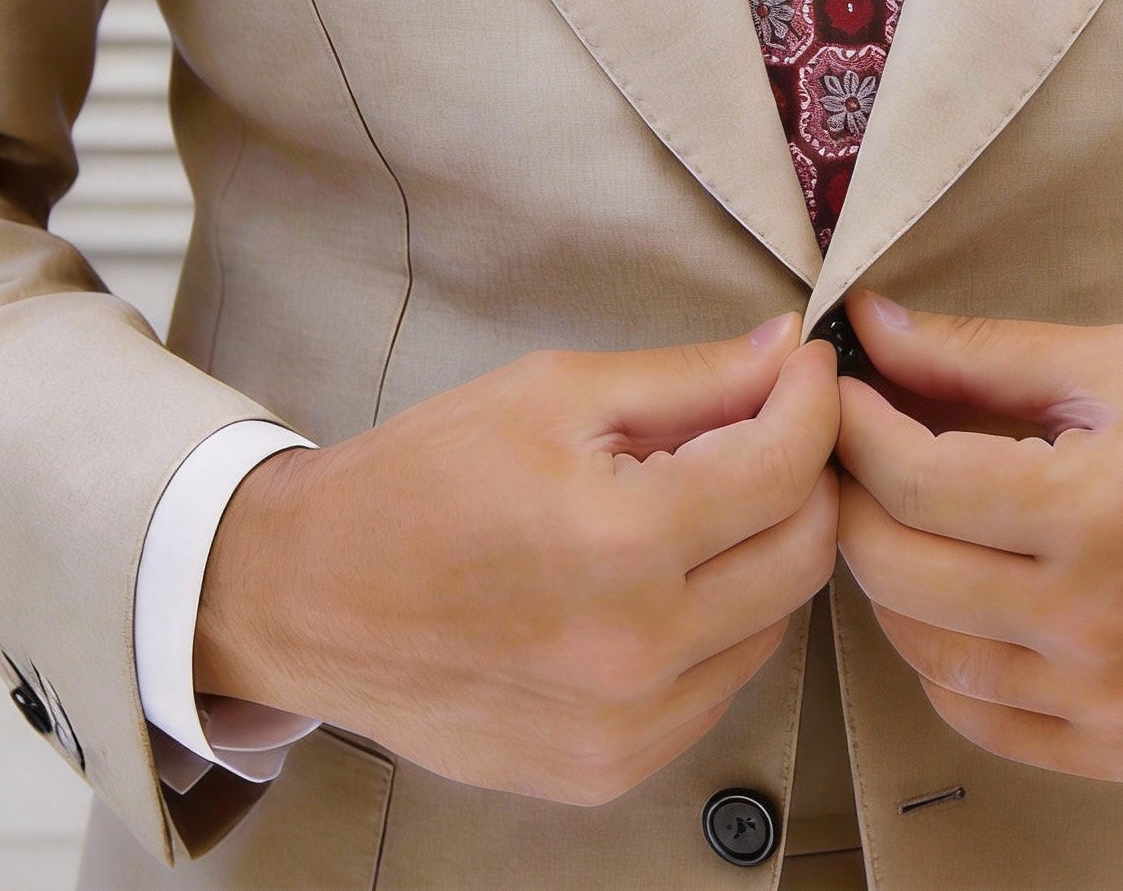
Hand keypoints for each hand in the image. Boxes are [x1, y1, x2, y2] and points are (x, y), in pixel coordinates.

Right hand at [195, 316, 839, 803]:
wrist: (310, 598)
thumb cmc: (421, 480)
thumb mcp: (554, 393)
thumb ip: (691, 378)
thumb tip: (789, 352)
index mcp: (621, 542)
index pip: (786, 467)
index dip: (812, 401)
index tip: (805, 369)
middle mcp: (637, 650)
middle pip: (805, 553)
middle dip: (805, 475)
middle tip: (767, 427)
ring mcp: (626, 727)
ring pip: (773, 624)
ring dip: (763, 552)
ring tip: (700, 501)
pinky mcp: (610, 770)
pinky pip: (718, 685)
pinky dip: (718, 623)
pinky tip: (662, 578)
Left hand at [833, 294, 1122, 781]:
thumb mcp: (1120, 365)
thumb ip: (983, 352)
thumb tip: (874, 326)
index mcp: (1090, 509)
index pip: (912, 480)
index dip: (853, 428)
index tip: (839, 392)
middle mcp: (1090, 619)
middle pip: (896, 570)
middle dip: (850, 498)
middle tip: (850, 452)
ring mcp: (1105, 698)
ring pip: (923, 654)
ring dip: (885, 581)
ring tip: (897, 519)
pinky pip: (982, 722)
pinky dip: (941, 664)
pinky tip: (950, 603)